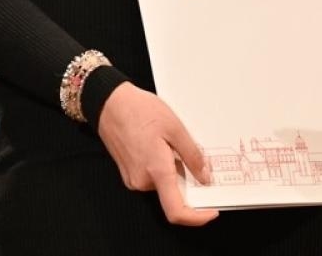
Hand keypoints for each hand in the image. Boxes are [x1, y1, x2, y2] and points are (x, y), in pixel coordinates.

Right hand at [95, 83, 218, 227]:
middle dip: (189, 183)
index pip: (177, 211)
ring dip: (175, 172)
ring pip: (163, 185)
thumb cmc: (140, 110)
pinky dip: (164, 169)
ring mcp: (133, 179)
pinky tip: (163, 146)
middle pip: (173, 195)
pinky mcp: (128, 173)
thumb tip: (205, 178)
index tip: (212, 211)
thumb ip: (192, 155)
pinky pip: (152, 178)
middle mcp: (142, 181)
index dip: (197, 217)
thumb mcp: (175, 127)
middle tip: (198, 161)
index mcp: (156, 171)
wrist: (109, 103)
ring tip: (175, 144)